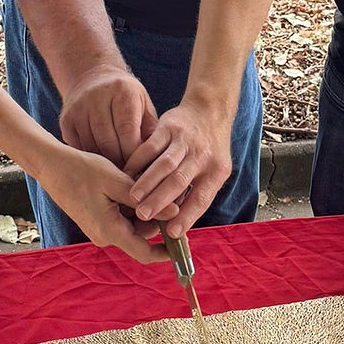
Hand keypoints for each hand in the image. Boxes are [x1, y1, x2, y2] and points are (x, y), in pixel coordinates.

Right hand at [41, 147, 171, 264]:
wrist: (51, 166)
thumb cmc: (81, 171)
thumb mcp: (116, 181)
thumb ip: (146, 199)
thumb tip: (175, 212)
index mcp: (110, 231)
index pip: (145, 253)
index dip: (167, 251)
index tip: (184, 243)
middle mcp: (105, 235)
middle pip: (143, 235)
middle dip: (158, 219)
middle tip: (173, 195)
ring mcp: (100, 228)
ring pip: (134, 225)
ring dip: (146, 209)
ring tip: (153, 184)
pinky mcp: (98, 219)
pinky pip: (123, 217)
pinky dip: (133, 205)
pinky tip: (135, 186)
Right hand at [58, 66, 157, 166]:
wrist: (93, 78)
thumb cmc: (126, 98)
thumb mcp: (143, 105)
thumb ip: (150, 130)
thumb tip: (152, 160)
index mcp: (122, 91)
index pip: (127, 131)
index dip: (133, 154)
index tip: (140, 168)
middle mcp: (97, 97)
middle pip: (108, 142)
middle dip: (120, 162)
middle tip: (128, 175)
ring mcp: (78, 108)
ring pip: (91, 147)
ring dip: (104, 164)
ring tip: (116, 173)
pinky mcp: (66, 119)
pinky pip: (78, 147)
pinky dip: (89, 159)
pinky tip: (100, 165)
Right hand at [126, 100, 233, 236]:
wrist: (209, 111)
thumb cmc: (209, 151)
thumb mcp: (213, 172)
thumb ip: (195, 196)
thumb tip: (177, 227)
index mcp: (216, 172)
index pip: (202, 198)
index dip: (187, 216)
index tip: (171, 233)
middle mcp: (202, 155)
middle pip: (179, 181)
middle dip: (160, 200)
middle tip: (144, 215)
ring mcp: (184, 140)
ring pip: (164, 164)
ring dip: (147, 182)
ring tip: (133, 198)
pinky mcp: (168, 127)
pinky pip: (150, 146)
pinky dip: (137, 161)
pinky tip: (126, 174)